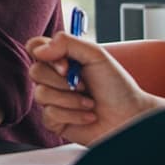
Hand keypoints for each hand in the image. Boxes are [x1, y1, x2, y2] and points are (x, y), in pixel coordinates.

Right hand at [26, 31, 164, 143]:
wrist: (128, 116)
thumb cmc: (116, 86)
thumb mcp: (96, 55)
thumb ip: (66, 43)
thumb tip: (38, 50)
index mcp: (62, 59)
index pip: (35, 47)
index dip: (45, 54)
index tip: (66, 65)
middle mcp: (54, 78)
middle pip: (35, 71)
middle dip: (62, 81)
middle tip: (83, 84)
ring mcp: (53, 100)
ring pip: (41, 94)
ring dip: (71, 100)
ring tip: (89, 102)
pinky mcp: (54, 121)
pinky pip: (49, 115)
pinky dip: (73, 115)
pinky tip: (87, 115)